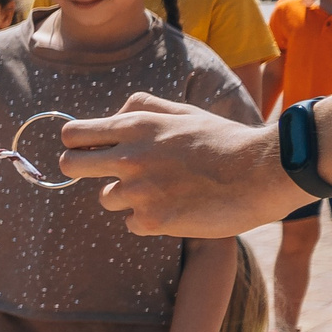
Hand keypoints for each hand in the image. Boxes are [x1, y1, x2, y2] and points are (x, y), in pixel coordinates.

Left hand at [63, 94, 293, 238]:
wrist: (262, 173)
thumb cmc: (224, 141)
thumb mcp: (184, 111)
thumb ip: (144, 107)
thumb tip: (115, 113)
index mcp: (135, 127)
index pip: (72, 134)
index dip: (76, 143)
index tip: (88, 149)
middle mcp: (128, 157)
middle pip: (70, 166)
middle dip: (80, 169)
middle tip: (108, 173)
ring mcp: (138, 191)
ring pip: (106, 199)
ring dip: (128, 197)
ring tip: (165, 190)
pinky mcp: (151, 220)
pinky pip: (131, 223)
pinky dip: (149, 219)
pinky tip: (177, 208)